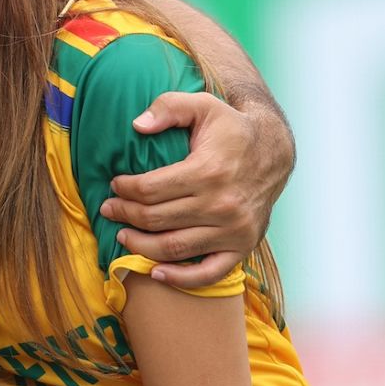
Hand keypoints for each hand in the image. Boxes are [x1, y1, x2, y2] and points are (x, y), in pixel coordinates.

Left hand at [99, 91, 273, 287]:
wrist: (274, 153)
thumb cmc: (231, 130)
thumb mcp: (203, 106)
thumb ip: (169, 107)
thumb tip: (137, 125)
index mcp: (208, 171)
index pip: (150, 189)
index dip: (125, 189)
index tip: (115, 185)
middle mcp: (222, 204)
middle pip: (156, 219)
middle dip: (125, 215)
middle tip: (109, 210)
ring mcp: (233, 230)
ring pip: (173, 248)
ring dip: (140, 246)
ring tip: (123, 235)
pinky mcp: (242, 247)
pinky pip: (207, 273)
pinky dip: (180, 279)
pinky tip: (156, 273)